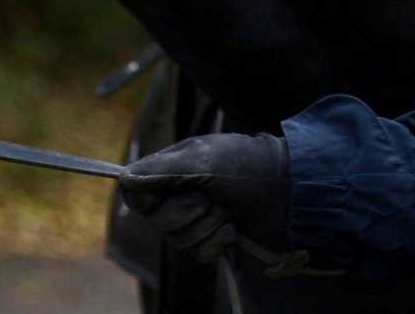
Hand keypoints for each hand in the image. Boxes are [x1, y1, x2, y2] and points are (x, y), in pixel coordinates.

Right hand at [118, 132, 293, 264]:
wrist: (289, 191)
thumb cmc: (248, 166)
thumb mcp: (204, 161)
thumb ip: (163, 170)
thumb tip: (125, 179)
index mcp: (173, 168)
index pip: (136, 191)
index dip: (145, 199)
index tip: (162, 195)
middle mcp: (181, 193)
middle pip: (157, 221)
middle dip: (188, 211)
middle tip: (212, 196)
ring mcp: (198, 218)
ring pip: (178, 240)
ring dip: (208, 225)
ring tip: (228, 209)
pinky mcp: (214, 240)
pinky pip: (199, 254)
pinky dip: (219, 241)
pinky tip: (234, 228)